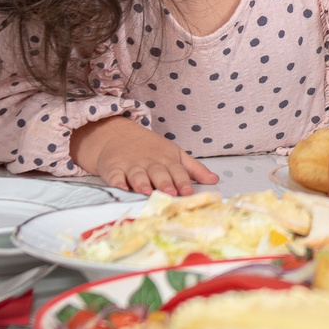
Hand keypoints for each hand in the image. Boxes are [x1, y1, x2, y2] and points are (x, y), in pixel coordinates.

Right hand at [71, 114, 219, 195]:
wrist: (118, 135)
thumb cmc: (151, 149)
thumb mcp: (175, 154)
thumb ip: (194, 169)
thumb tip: (215, 180)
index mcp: (167, 160)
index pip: (177, 171)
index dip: (183, 181)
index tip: (188, 192)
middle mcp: (150, 163)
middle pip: (158, 173)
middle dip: (165, 183)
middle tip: (170, 193)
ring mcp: (131, 165)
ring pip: (137, 175)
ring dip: (142, 183)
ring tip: (146, 191)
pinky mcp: (113, 168)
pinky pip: (115, 175)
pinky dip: (117, 181)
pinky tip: (121, 187)